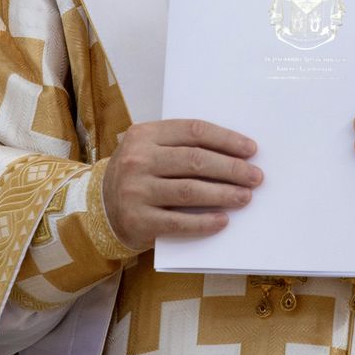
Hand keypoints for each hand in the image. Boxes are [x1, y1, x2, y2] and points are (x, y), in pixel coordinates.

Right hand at [102, 119, 261, 249]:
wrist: (99, 206)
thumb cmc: (138, 173)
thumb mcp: (149, 148)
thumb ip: (181, 145)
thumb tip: (234, 154)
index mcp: (144, 134)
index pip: (193, 131)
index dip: (226, 139)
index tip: (251, 150)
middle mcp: (138, 160)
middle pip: (195, 160)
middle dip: (231, 169)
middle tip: (255, 176)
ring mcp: (136, 190)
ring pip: (190, 191)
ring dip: (223, 194)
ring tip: (245, 197)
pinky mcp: (138, 220)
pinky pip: (178, 223)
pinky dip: (204, 222)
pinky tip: (223, 221)